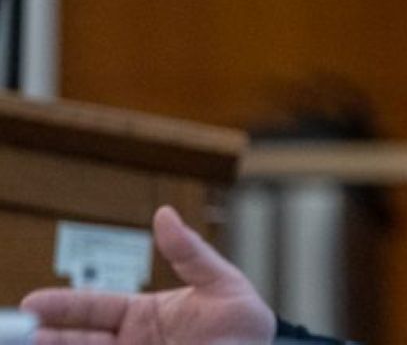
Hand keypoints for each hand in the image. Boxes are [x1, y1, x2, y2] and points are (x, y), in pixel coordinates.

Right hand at [21, 205, 274, 344]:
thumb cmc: (245, 326)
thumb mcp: (222, 284)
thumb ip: (190, 254)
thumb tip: (164, 213)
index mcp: (145, 316)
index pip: (96, 310)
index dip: (63, 308)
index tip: (33, 304)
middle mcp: (133, 344)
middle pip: (80, 341)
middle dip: (51, 337)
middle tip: (23, 335)